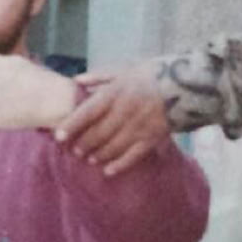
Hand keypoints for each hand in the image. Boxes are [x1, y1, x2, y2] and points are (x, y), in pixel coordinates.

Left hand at [54, 61, 168, 175]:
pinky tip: (108, 171)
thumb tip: (76, 81)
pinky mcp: (151, 138)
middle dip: (83, 144)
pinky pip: (132, 156)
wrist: (183, 85)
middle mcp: (125, 111)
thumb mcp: (123, 70)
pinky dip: (119, 165)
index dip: (71, 125)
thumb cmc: (148, 76)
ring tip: (90, 158)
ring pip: (112, 147)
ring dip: (98, 155)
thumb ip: (98, 77)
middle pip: (98, 133)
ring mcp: (139, 127)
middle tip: (75, 151)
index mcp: (115, 93)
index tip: (58, 136)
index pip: (88, 112)